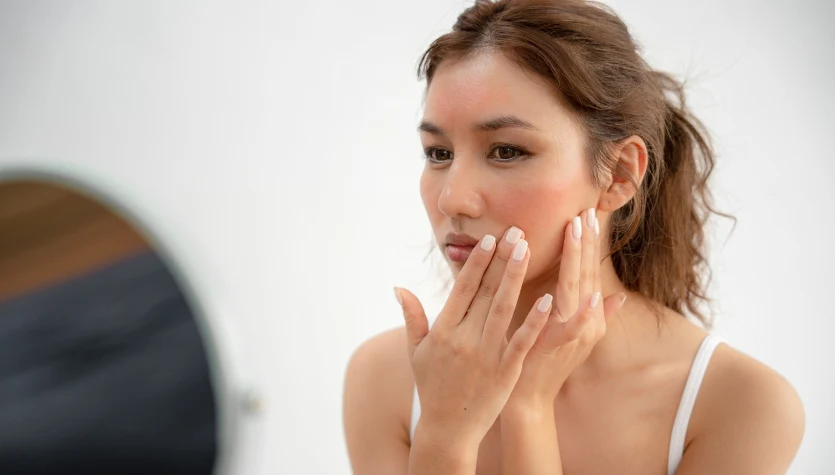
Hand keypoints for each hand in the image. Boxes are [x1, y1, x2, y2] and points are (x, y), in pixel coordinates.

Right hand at [395, 227, 552, 451]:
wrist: (448, 429)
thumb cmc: (432, 386)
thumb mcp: (416, 351)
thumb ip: (412, 317)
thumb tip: (399, 287)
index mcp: (443, 331)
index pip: (462, 288)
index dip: (477, 262)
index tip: (490, 240)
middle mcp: (463, 339)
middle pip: (485, 292)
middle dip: (502, 260)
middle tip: (517, 232)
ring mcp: (486, 355)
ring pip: (503, 309)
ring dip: (516, 278)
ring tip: (528, 250)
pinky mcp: (505, 371)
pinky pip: (521, 341)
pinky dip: (534, 320)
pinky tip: (547, 299)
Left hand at [506, 208, 626, 410]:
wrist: (529, 398)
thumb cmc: (545, 363)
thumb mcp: (573, 336)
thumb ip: (597, 314)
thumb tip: (618, 295)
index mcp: (586, 315)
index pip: (587, 271)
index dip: (588, 243)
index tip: (587, 214)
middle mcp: (585, 322)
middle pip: (585, 273)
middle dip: (585, 241)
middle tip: (585, 210)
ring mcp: (574, 334)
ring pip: (578, 288)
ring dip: (578, 259)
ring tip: (576, 229)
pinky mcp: (558, 347)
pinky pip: (572, 326)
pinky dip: (582, 312)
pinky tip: (588, 294)